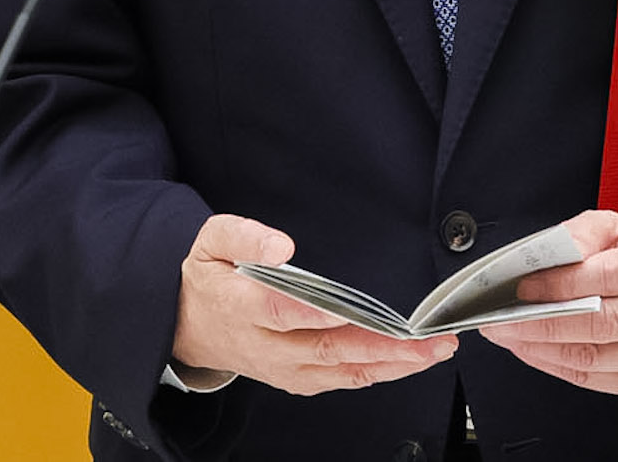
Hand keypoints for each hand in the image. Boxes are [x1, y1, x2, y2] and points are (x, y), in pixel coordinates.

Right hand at [169, 214, 457, 395]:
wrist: (186, 324)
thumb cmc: (207, 278)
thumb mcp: (210, 241)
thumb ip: (243, 237)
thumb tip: (280, 247)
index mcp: (243, 306)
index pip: (282, 311)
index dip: (317, 313)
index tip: (351, 311)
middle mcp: (266, 345)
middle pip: (327, 349)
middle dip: (382, 346)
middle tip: (424, 339)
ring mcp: (283, 367)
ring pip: (341, 371)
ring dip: (390, 365)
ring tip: (431, 352)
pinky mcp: (296, 377)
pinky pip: (340, 380)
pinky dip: (375, 374)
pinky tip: (404, 365)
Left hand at [480, 210, 617, 392]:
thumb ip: (583, 233)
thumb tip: (551, 256)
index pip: (610, 277)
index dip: (562, 284)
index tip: (525, 286)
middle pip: (602, 324)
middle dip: (543, 323)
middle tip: (504, 318)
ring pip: (595, 358)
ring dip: (542, 349)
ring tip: (509, 334)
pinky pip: (594, 380)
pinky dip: (555, 366)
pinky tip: (532, 350)